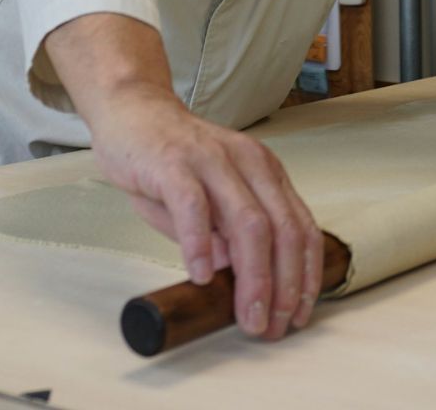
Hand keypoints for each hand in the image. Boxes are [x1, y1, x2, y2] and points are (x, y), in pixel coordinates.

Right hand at [42, 13, 323, 339]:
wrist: (131, 109)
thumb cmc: (170, 159)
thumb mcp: (209, 197)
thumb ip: (226, 233)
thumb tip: (240, 275)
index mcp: (265, 170)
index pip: (301, 226)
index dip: (305, 275)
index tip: (298, 313)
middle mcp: (247, 161)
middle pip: (282, 229)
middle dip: (283, 285)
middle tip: (271, 326)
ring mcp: (211, 160)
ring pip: (249, 222)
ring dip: (253, 276)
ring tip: (246, 314)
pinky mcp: (173, 163)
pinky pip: (193, 207)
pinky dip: (201, 244)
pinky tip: (201, 274)